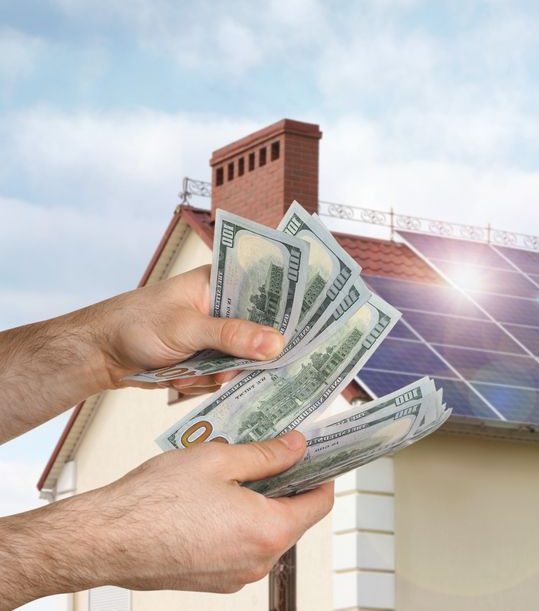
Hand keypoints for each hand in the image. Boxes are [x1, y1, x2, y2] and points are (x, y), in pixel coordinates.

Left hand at [0, 264, 283, 443]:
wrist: (101, 354)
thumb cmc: (136, 324)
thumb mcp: (187, 328)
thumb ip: (232, 335)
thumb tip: (276, 344)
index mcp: (222, 281)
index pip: (269, 287)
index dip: (293, 303)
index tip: (314, 322)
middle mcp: (225, 304)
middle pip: (264, 326)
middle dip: (257, 350)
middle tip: (251, 362)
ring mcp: (218, 332)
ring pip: (247, 355)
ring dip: (228, 371)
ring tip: (198, 372)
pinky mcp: (210, 356)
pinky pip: (230, 372)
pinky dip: (214, 381)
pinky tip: (190, 379)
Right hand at [0, 432, 333, 604]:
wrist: (102, 540)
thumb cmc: (151, 503)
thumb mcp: (219, 460)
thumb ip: (267, 455)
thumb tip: (296, 447)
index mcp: (268, 530)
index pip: (320, 502)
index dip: (322, 473)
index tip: (318, 455)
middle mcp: (257, 561)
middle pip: (296, 519)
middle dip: (289, 486)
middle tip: (276, 455)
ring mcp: (235, 576)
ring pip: (267, 534)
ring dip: (262, 505)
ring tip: (238, 474)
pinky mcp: (214, 581)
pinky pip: (242, 548)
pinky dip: (240, 524)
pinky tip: (218, 500)